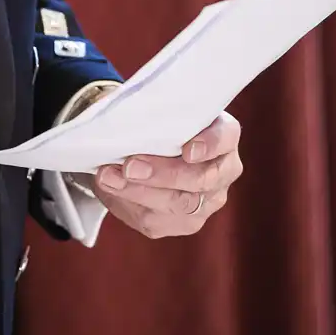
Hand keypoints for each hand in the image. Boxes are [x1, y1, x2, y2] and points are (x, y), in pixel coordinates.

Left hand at [89, 113, 242, 239]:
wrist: (141, 152)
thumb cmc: (153, 125)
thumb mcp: (154, 112)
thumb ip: (149, 117)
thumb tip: (123, 126)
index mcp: (223, 135)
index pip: (226, 137)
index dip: (210, 145)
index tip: (187, 150)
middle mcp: (223, 170)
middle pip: (202, 178)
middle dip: (163, 174)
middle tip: (130, 166)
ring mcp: (208, 200)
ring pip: (179, 204)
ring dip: (139, 191)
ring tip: (109, 177)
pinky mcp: (185, 222)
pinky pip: (159, 221)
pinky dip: (129, 203)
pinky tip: (111, 189)